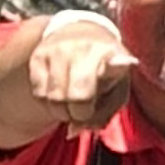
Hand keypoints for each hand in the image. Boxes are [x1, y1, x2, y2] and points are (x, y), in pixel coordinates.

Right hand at [29, 10, 140, 131]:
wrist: (81, 34)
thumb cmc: (105, 71)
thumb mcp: (116, 90)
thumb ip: (103, 116)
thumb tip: (72, 130)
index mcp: (112, 55)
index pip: (114, 64)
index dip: (119, 65)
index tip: (126, 62)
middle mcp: (84, 48)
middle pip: (78, 97)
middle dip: (80, 114)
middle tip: (84, 110)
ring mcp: (59, 49)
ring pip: (54, 99)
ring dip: (62, 112)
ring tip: (71, 102)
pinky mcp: (38, 55)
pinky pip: (39, 94)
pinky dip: (48, 103)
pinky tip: (58, 93)